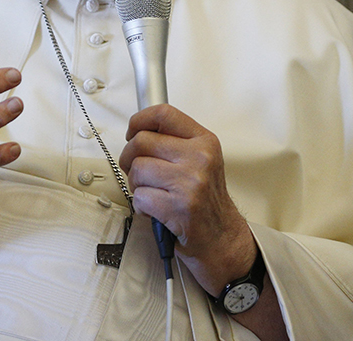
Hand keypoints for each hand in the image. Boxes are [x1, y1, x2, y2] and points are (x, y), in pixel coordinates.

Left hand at [118, 105, 255, 295]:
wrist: (222, 239)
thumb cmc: (207, 202)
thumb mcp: (202, 161)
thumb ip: (175, 142)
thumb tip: (138, 130)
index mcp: (205, 142)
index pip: (164, 114)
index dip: (140, 120)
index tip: (132, 131)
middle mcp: (200, 158)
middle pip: (142, 141)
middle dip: (130, 158)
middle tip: (137, 171)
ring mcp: (190, 182)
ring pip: (137, 169)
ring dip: (136, 185)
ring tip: (151, 193)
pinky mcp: (179, 207)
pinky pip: (139, 196)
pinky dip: (140, 206)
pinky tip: (154, 210)